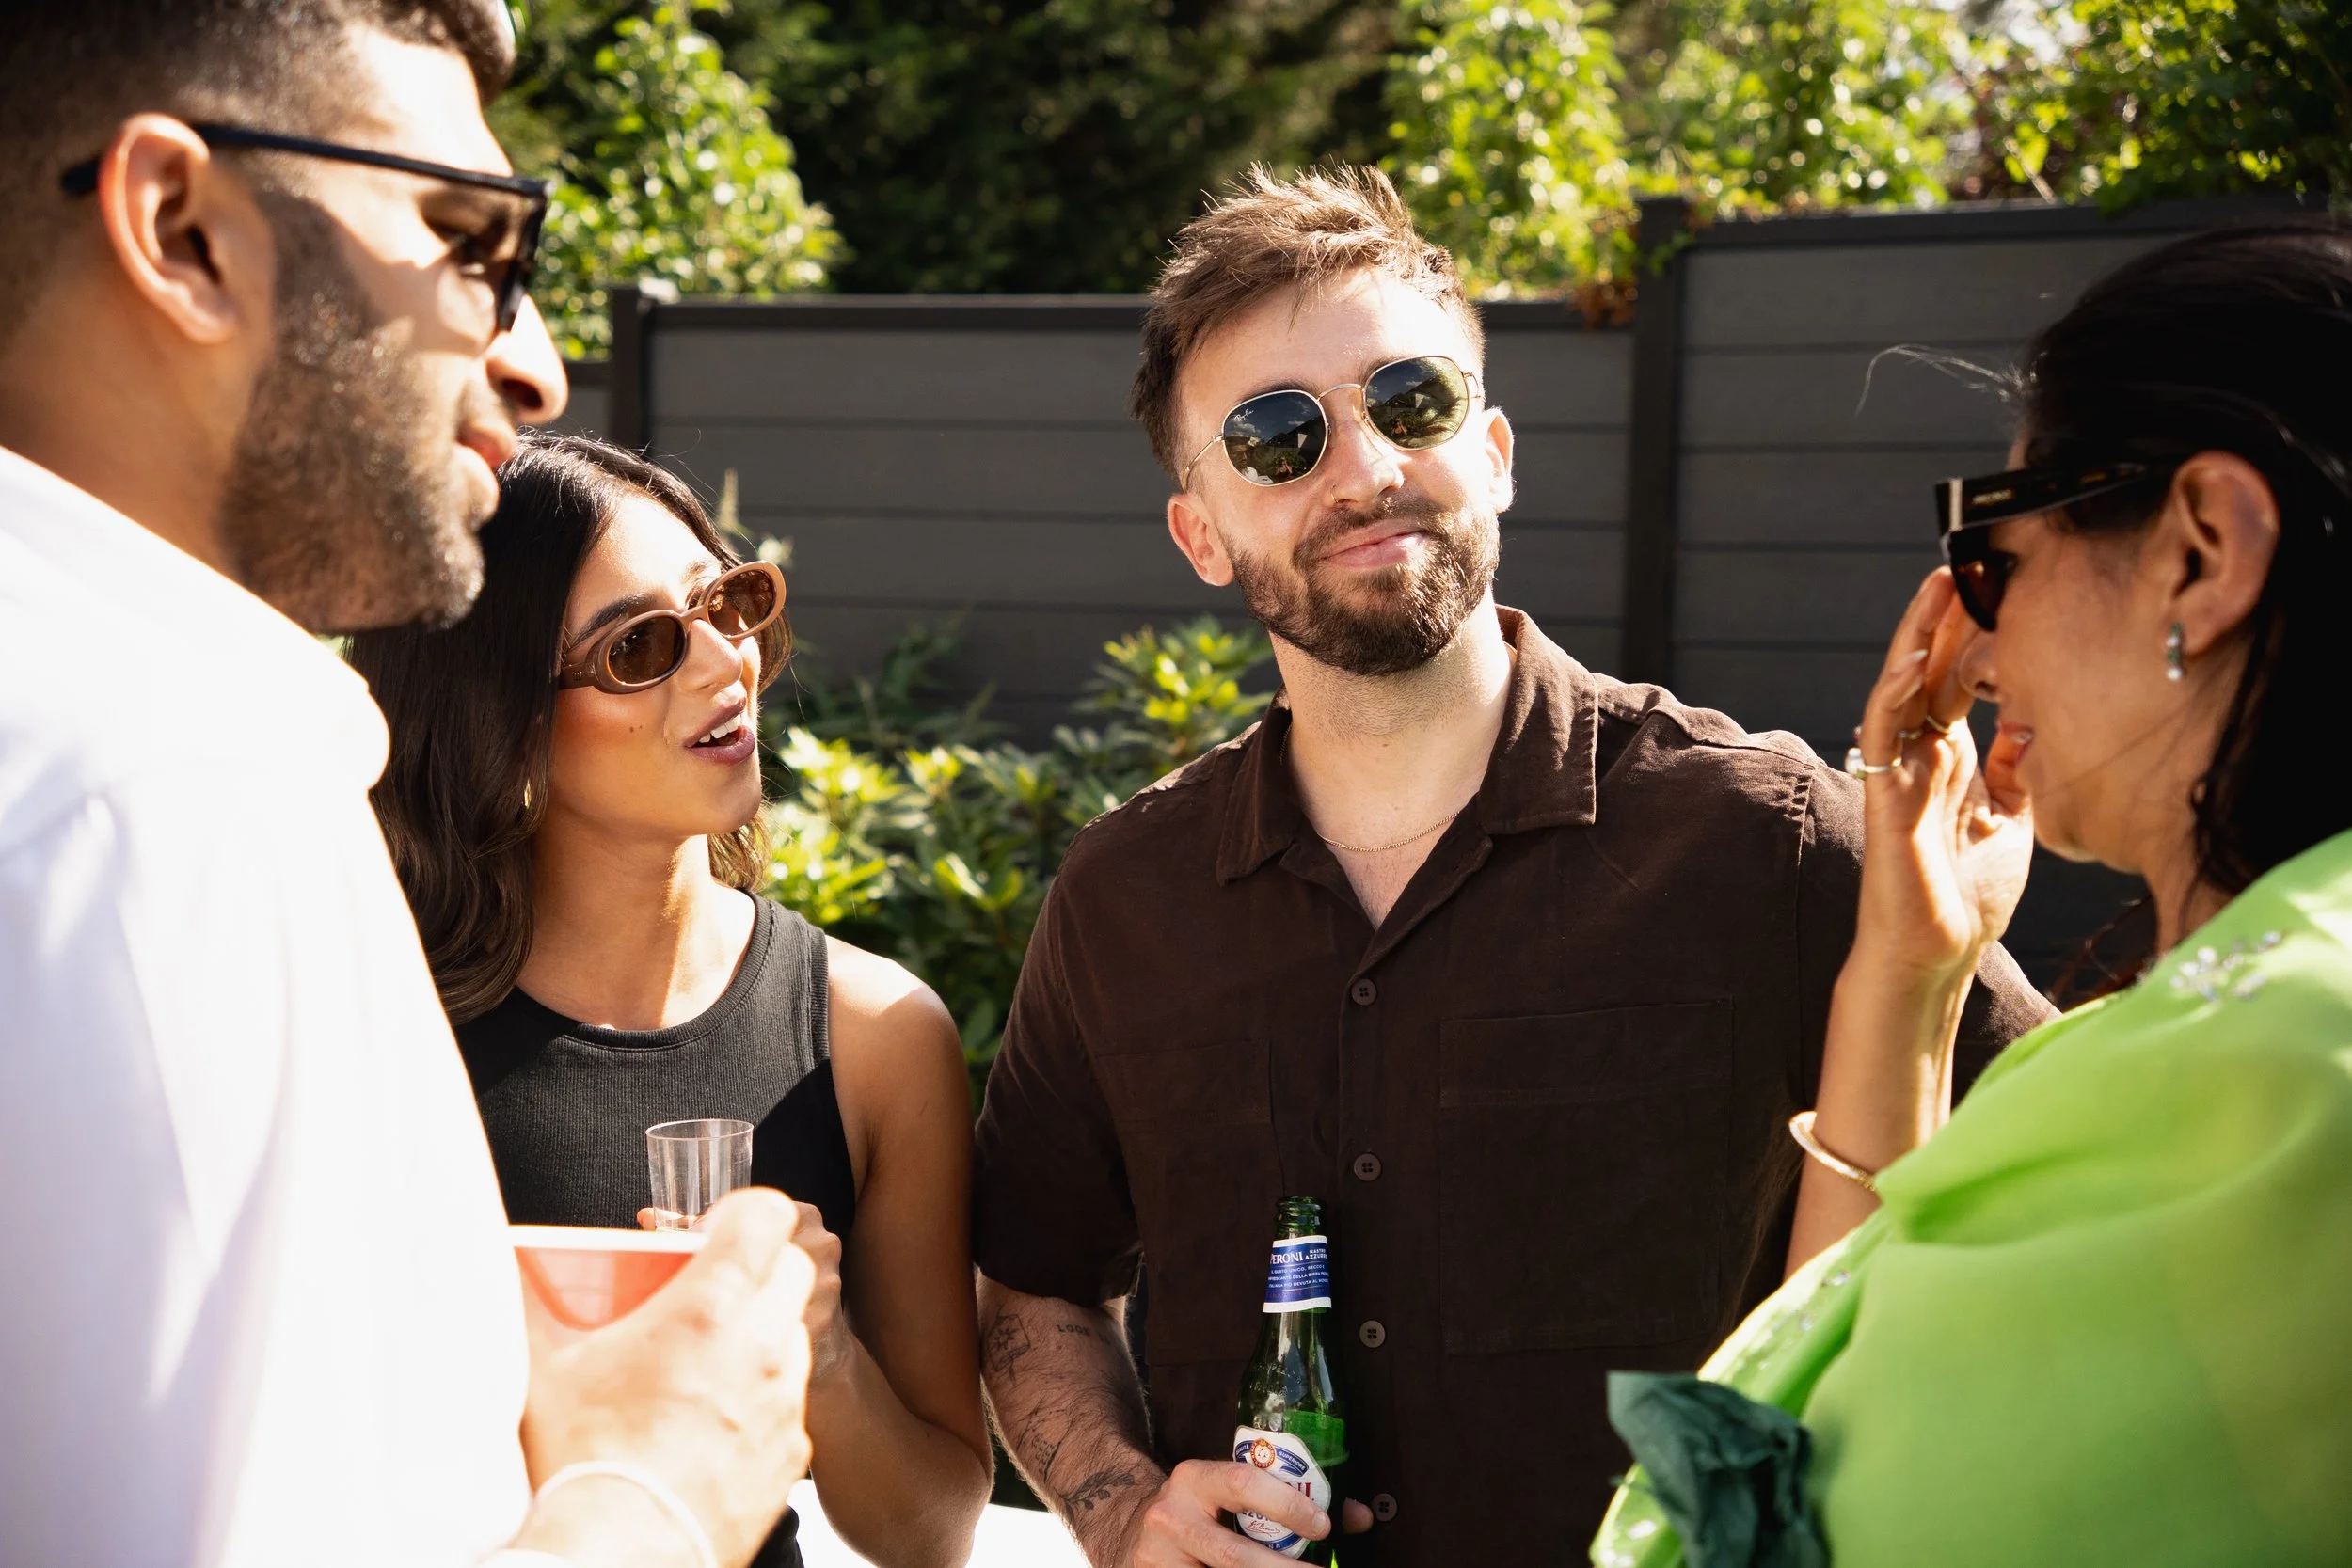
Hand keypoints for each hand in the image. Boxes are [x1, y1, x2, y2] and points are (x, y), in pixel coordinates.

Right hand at [529, 1188, 816, 1567]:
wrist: (617, 1553)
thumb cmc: (582, 1462)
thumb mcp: (542, 1366)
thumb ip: (525, 1299)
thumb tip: (498, 1257)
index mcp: (711, 1306)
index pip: (768, 1215)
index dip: (742, 1213)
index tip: (714, 1230)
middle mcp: (763, 1345)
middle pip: (792, 1269)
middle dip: (756, 1269)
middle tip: (707, 1292)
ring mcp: (783, 1401)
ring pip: (792, 1337)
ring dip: (759, 1336)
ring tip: (704, 1363)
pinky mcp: (792, 1453)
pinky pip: (786, 1405)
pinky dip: (759, 1401)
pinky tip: (711, 1423)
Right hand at [1103, 1459, 1370, 1567]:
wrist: (1131, 1530)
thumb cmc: (1202, 1511)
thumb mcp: (1232, 1494)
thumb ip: (1288, 1501)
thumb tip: (1359, 1517)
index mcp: (1196, 1478)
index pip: (1244, 1484)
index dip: (1287, 1506)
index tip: (1323, 1526)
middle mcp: (1171, 1514)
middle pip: (1235, 1556)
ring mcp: (1158, 1557)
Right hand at [1851, 569, 2034, 989]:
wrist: (1937, 957)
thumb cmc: (1967, 897)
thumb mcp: (2015, 818)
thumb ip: (2019, 766)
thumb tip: (2030, 713)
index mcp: (1948, 759)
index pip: (1955, 681)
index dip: (1971, 636)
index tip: (1999, 584)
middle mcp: (1918, 757)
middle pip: (1928, 672)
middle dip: (1945, 618)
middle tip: (1969, 561)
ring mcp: (1897, 773)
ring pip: (1900, 689)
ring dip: (1915, 638)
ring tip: (1937, 586)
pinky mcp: (1884, 798)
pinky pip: (1884, 736)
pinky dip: (1895, 696)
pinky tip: (1916, 661)